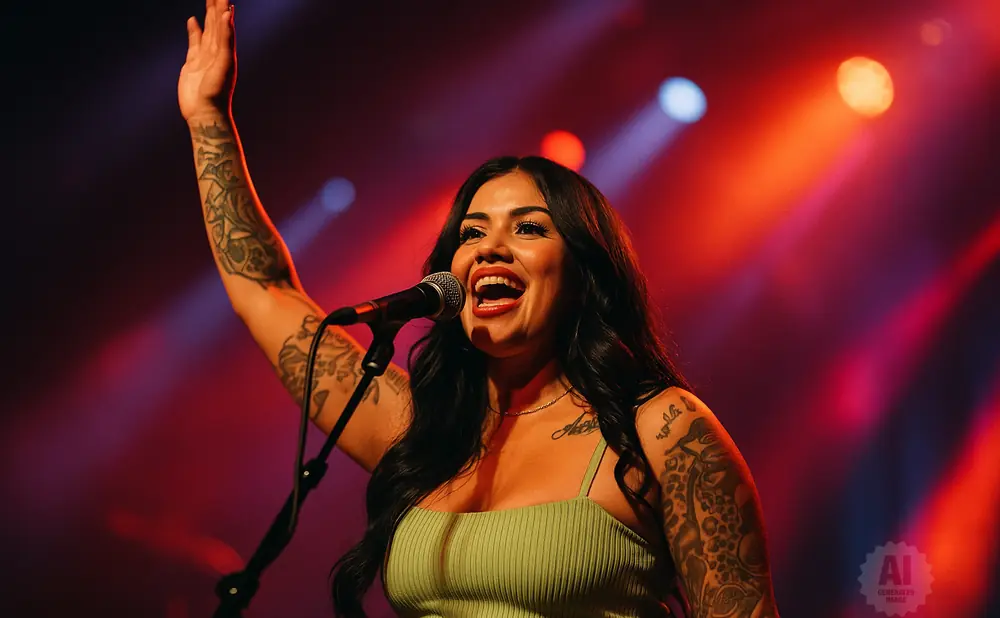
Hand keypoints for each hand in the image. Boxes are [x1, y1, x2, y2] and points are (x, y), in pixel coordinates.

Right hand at [178, 0, 235, 121]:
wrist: (204, 113)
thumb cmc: (217, 92)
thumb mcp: (224, 63)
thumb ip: (226, 39)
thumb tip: (228, 15)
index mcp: (227, 49)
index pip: (225, 21)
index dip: (224, 6)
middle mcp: (218, 50)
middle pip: (217, 21)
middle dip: (217, 4)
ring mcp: (205, 55)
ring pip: (207, 29)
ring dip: (209, 14)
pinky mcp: (193, 62)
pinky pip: (194, 41)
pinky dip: (195, 30)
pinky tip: (193, 20)